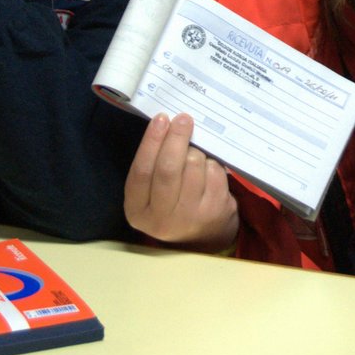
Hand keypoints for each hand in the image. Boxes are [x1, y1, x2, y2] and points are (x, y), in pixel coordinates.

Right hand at [124, 114, 238, 252]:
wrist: (201, 236)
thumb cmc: (171, 203)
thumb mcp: (150, 193)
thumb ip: (153, 165)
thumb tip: (167, 124)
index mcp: (138, 211)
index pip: (141, 171)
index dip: (151, 142)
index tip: (161, 118)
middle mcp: (162, 219)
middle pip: (168, 169)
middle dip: (176, 139)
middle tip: (183, 119)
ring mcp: (191, 217)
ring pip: (194, 166)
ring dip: (196, 152)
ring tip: (194, 154)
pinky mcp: (216, 211)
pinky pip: (214, 172)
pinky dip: (211, 163)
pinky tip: (206, 169)